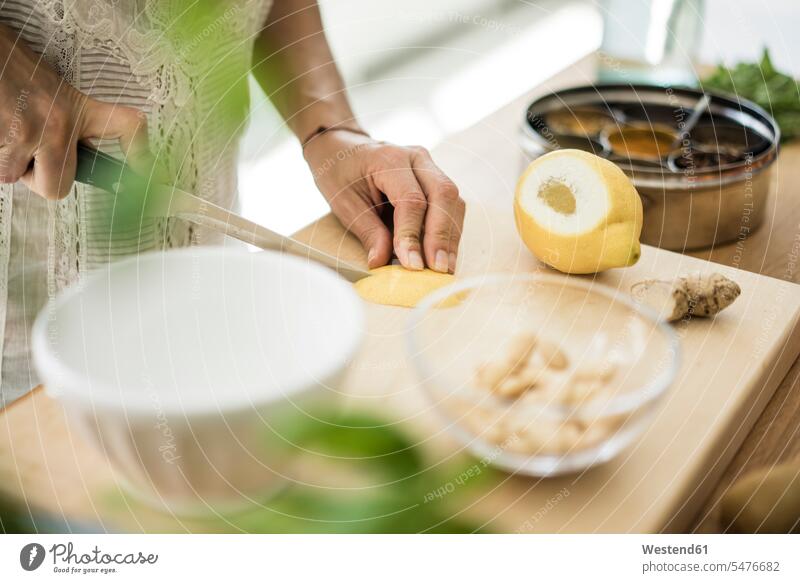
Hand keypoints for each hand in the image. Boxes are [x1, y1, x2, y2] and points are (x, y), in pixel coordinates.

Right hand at [0, 24, 150, 198]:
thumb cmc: (9, 63)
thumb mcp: (51, 87)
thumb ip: (67, 120)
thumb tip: (70, 154)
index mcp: (77, 108)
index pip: (127, 127)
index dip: (140, 152)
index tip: (145, 168)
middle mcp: (59, 123)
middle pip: (56, 188)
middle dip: (37, 178)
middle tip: (28, 154)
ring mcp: (28, 132)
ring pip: (13, 177)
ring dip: (6, 162)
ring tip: (4, 130)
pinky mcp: (0, 136)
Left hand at [304, 129, 465, 272]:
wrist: (343, 149)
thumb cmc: (341, 173)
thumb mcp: (344, 203)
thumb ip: (367, 231)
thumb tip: (382, 262)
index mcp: (389, 159)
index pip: (411, 199)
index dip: (413, 235)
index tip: (412, 265)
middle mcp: (417, 158)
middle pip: (443, 195)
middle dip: (443, 236)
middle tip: (438, 269)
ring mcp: (429, 167)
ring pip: (453, 201)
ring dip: (451, 237)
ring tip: (445, 269)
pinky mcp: (434, 180)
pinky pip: (450, 206)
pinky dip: (449, 232)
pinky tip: (444, 256)